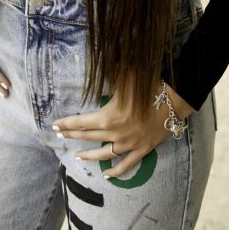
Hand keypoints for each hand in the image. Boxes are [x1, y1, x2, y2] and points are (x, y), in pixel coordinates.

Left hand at [52, 77, 193, 178]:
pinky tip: (106, 174)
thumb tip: (96, 55)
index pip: (81, 122)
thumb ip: (108, 70)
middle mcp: (115, 133)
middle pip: (88, 137)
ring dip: (88, 155)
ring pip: (103, 154)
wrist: (173, 100)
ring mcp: (128, 144)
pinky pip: (126, 165)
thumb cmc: (148, 85)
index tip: (55, 125)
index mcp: (108, 117)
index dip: (66, 123)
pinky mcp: (141, 150)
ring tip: (76, 156)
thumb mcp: (124, 74)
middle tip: (60, 136)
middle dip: (72, 135)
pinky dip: (115, 171)